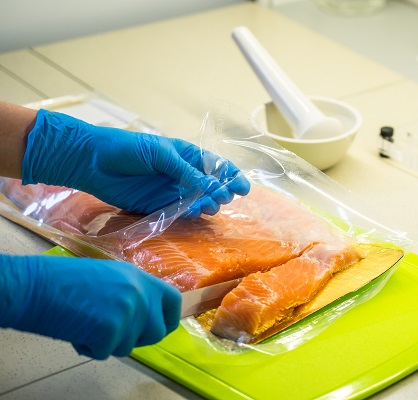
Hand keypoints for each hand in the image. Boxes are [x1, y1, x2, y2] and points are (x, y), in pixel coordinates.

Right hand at [0, 254, 181, 359]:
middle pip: (156, 332)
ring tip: (86, 324)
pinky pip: (105, 353)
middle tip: (111, 332)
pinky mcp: (111, 329)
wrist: (37, 286)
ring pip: (129, 346)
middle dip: (136, 339)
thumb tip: (144, 318)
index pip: (173, 302)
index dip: (168, 319)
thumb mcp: (110, 278)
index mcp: (141, 278)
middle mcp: (140, 293)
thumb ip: (132, 295)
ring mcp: (128, 311)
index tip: (158, 327)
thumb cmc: (65, 281)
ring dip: (108, 343)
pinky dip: (89, 348)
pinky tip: (75, 330)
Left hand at [22, 109, 249, 214]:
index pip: (216, 166)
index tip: (243, 187)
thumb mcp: (160, 154)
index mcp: (186, 155)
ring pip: (199, 200)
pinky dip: (191, 213)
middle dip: (223, 191)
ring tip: (212, 205)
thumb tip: (209, 185)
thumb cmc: (126, 148)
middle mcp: (183, 174)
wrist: (93, 162)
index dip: (232, 176)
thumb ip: (184, 171)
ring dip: (209, 203)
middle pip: (212, 186)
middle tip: (224, 196)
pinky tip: (196, 212)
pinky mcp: (159, 206)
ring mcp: (172, 191)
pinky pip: (181, 212)